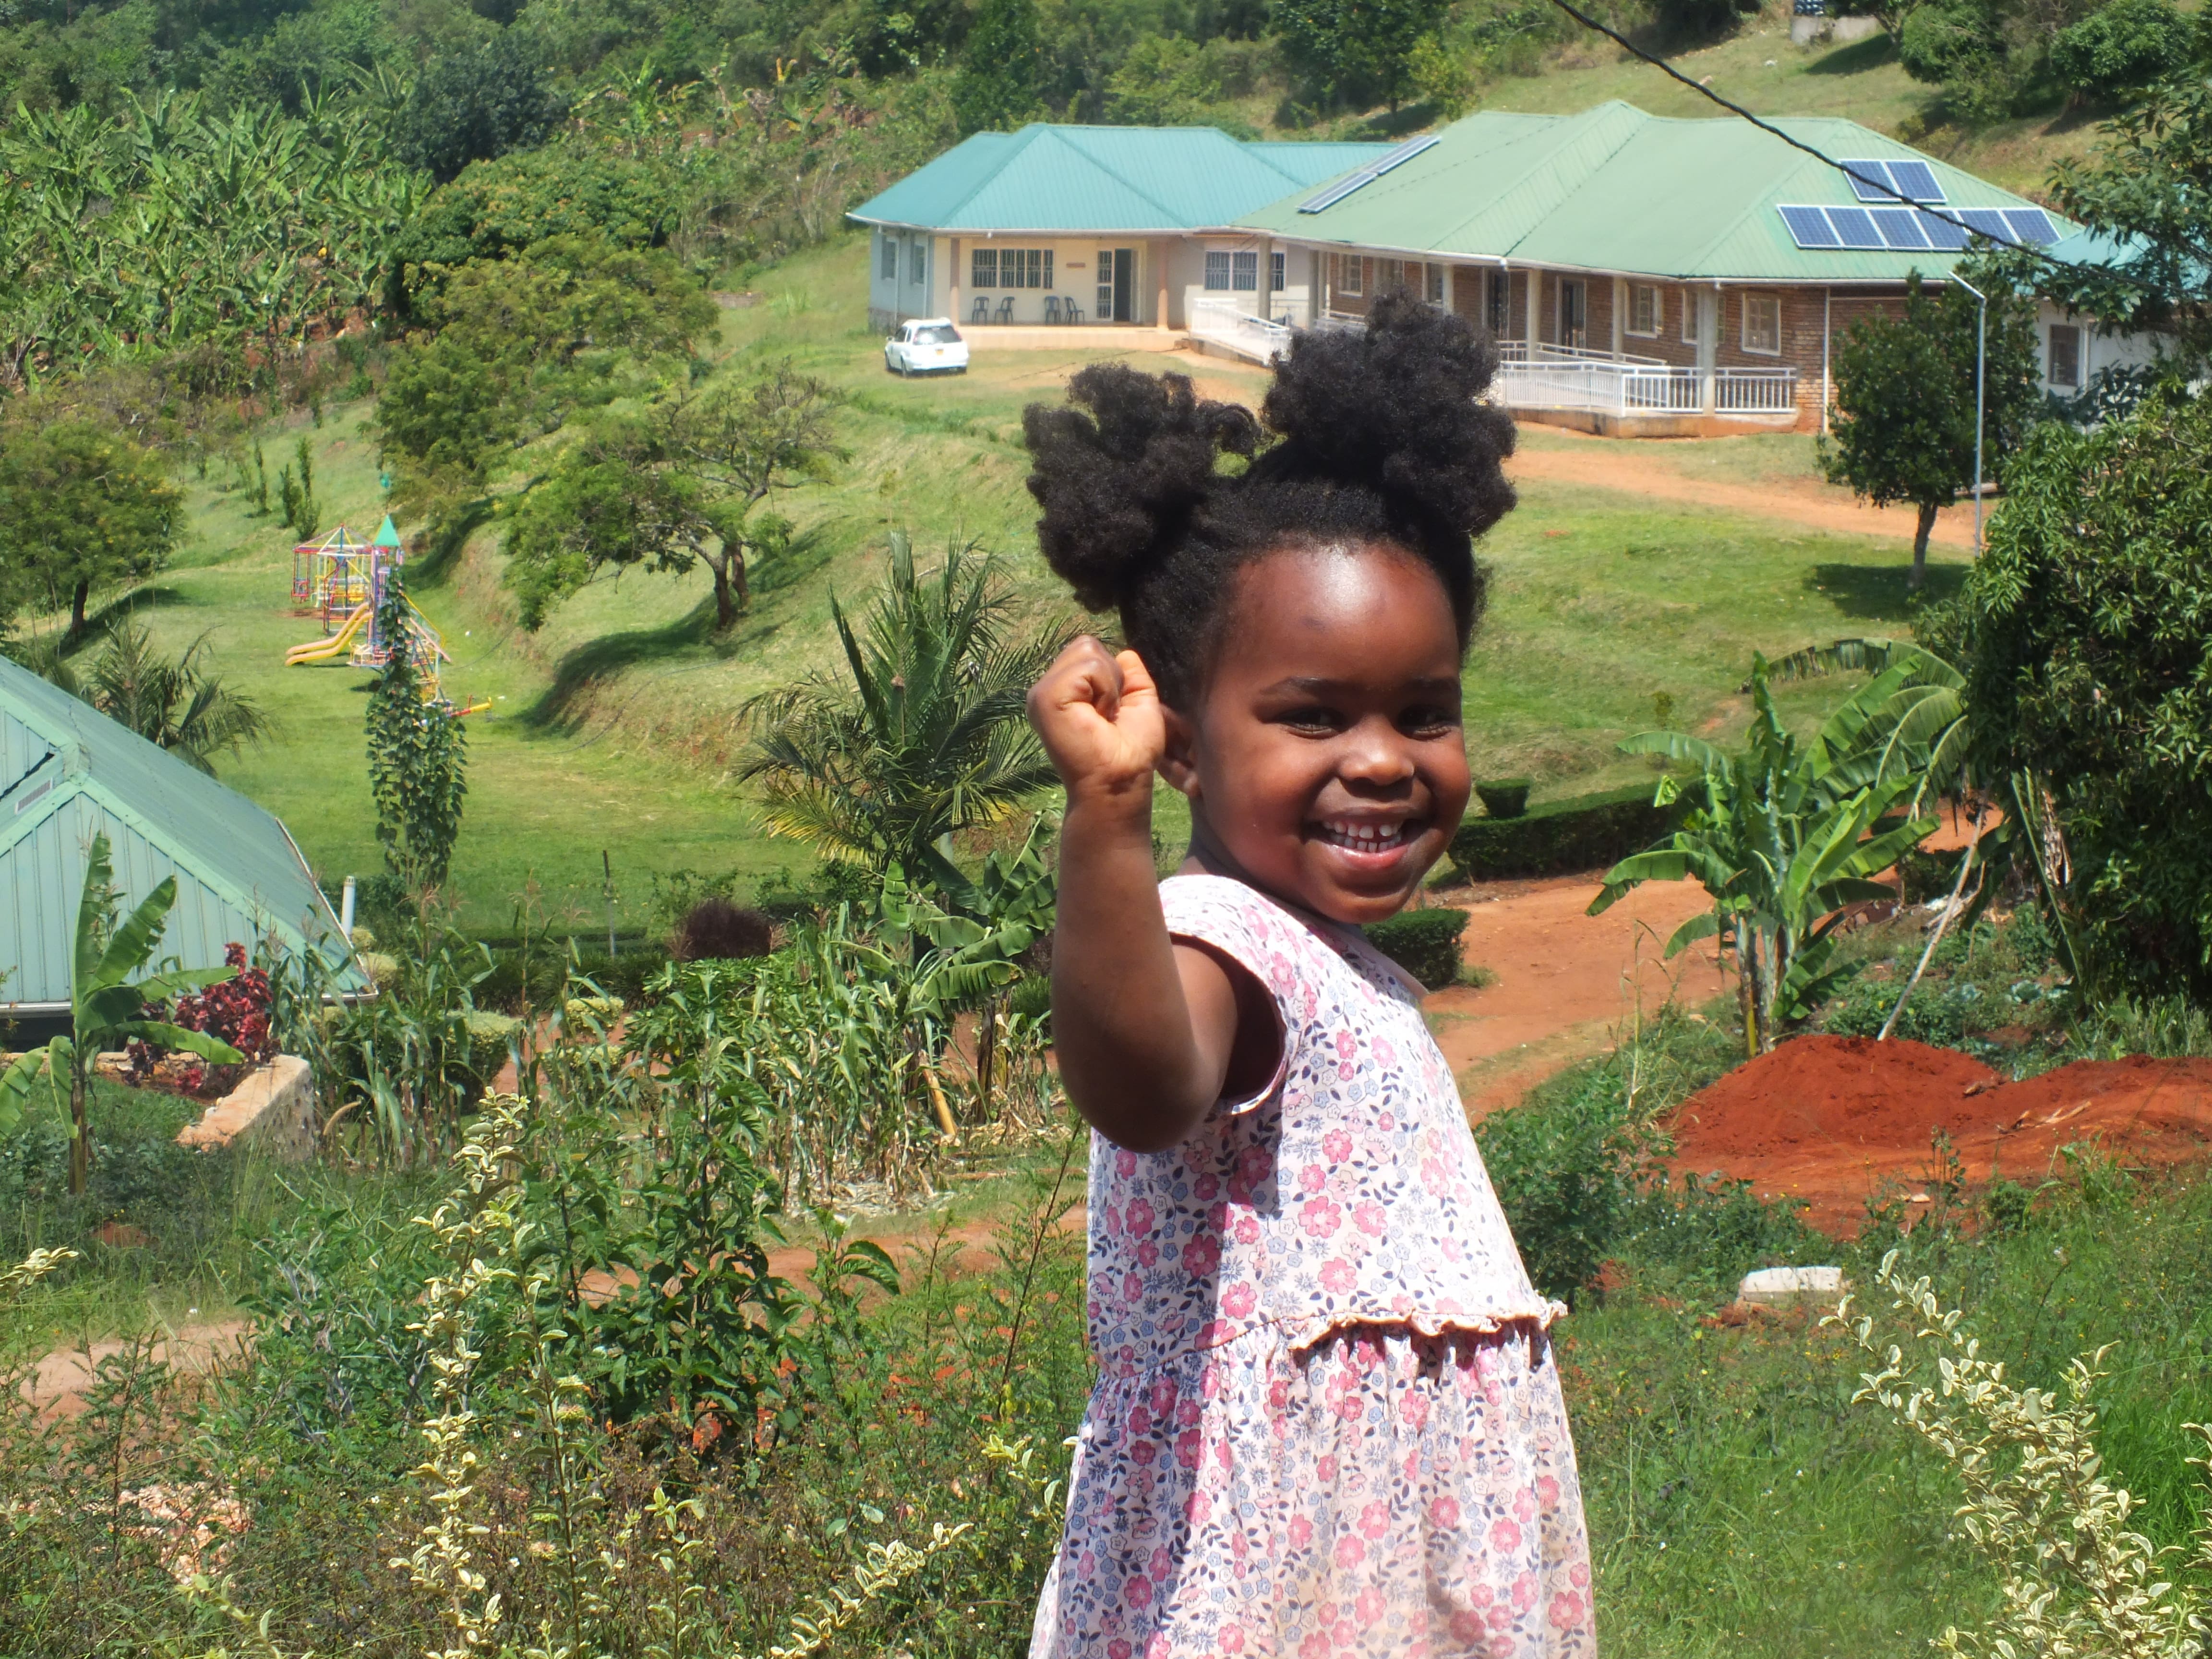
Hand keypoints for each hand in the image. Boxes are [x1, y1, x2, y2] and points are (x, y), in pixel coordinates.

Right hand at [1028, 637, 1165, 802]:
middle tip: (1108, 715)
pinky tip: (1098, 716)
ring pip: (1087, 651)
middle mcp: (1047, 689)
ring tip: (1102, 717)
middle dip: (1109, 676)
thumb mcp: (1139, 704)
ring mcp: (1042, 692)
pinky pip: (1088, 667)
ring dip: (1108, 685)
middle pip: (1086, 645)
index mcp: (1063, 691)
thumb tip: (1126, 654)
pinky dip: (1104, 690)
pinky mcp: (1046, 697)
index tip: (1111, 713)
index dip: (1111, 676)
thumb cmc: (1130, 752)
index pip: (1088, 651)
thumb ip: (1132, 677)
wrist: (1120, 782)